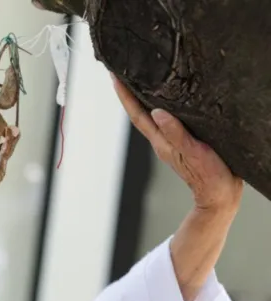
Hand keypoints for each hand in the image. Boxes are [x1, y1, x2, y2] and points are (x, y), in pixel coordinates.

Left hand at [111, 75, 242, 213]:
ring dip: (142, 98)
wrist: (219, 196)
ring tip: (136, 79)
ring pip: (151, 116)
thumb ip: (176, 133)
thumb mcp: (194, 152)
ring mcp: (171, 142)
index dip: (125, 96)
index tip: (114, 77)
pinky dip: (160, 106)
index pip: (137, 115)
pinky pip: (166, 120)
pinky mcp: (183, 142)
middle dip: (128, 93)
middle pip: (139, 113)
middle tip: (121, 72)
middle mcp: (162, 140)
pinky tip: (164, 99)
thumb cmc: (209, 177)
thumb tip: (157, 113)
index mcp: (161, 142)